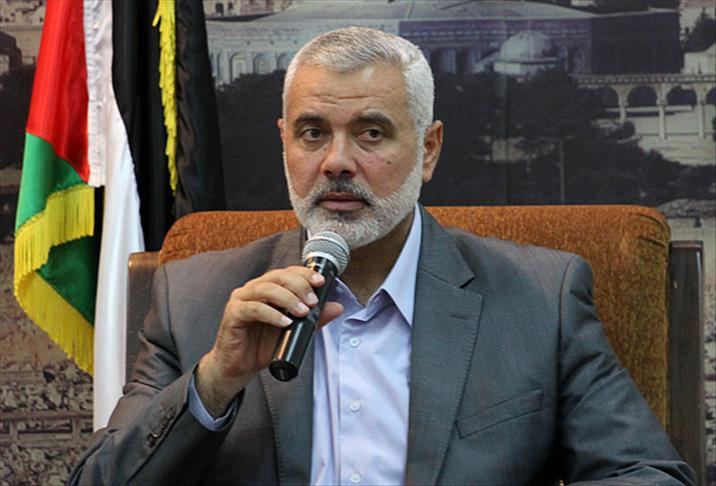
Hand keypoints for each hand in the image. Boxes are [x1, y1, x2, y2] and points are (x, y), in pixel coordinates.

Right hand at [196, 266, 343, 416]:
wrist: (239, 367)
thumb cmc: (262, 346)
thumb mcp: (295, 331)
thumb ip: (314, 319)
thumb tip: (337, 307)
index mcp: (268, 288)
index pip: (287, 272)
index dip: (304, 273)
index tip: (320, 281)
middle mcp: (254, 289)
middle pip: (278, 276)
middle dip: (299, 286)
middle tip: (312, 302)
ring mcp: (241, 300)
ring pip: (266, 289)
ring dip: (287, 298)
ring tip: (302, 312)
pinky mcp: (233, 314)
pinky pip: (253, 308)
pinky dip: (272, 314)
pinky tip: (284, 322)